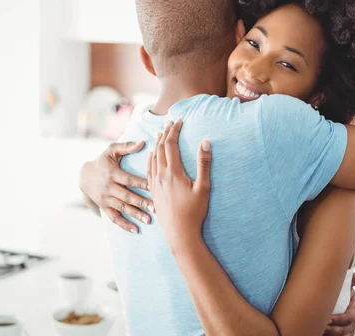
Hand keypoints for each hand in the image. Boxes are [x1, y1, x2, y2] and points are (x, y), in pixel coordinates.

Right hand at [79, 141, 153, 232]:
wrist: (83, 176)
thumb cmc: (102, 161)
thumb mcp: (111, 151)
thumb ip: (126, 146)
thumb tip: (142, 143)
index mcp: (113, 173)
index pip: (129, 179)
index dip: (142, 183)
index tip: (155, 187)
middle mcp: (109, 187)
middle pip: (127, 196)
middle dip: (141, 203)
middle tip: (155, 208)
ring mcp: (106, 199)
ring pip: (122, 208)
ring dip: (135, 215)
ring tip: (149, 220)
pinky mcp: (104, 207)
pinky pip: (114, 218)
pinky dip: (124, 225)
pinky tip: (136, 230)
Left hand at [148, 119, 211, 252]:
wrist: (179, 233)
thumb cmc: (194, 212)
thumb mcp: (203, 187)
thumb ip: (203, 164)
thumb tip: (205, 142)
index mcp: (173, 172)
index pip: (171, 145)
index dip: (174, 131)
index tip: (179, 121)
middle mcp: (161, 175)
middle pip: (160, 148)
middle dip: (165, 133)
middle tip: (169, 122)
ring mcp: (155, 184)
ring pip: (153, 158)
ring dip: (157, 144)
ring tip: (160, 134)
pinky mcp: (153, 191)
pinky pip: (149, 169)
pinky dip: (150, 158)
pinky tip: (151, 156)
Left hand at [324, 272, 354, 335]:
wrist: (327, 300)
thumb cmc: (336, 292)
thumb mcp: (343, 285)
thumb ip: (351, 280)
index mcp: (354, 309)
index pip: (353, 316)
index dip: (342, 318)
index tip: (330, 318)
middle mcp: (352, 321)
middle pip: (348, 328)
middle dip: (336, 328)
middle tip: (324, 325)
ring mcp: (346, 329)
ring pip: (344, 334)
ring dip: (333, 333)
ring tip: (322, 329)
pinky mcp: (340, 334)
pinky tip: (322, 332)